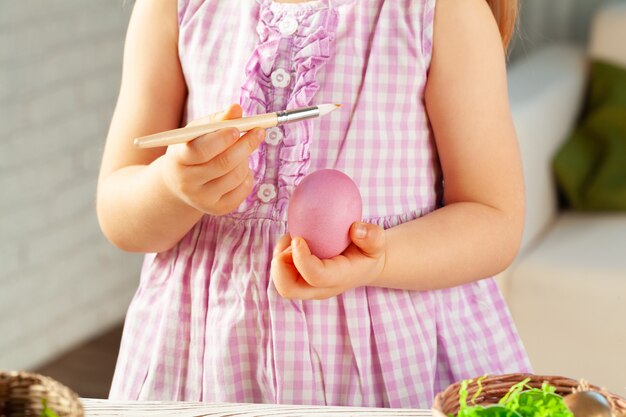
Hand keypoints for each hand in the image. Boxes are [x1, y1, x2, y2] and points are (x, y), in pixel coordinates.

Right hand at [158, 104, 264, 215]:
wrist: (180, 183)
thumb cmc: (192, 149)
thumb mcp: (198, 133)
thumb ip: (218, 120)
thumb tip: (236, 108)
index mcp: (178, 159)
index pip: (200, 150)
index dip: (221, 139)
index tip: (238, 128)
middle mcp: (187, 182)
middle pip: (222, 164)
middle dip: (245, 145)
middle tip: (259, 131)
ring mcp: (202, 199)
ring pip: (236, 176)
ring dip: (246, 159)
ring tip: (242, 151)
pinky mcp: (217, 209)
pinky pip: (243, 189)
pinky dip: (248, 175)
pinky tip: (240, 168)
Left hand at [271, 222, 386, 299]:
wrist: (364, 266)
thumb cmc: (368, 251)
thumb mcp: (378, 242)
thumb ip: (372, 235)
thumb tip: (355, 229)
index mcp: (339, 278)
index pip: (316, 276)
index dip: (302, 259)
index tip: (298, 239)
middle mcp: (320, 288)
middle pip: (289, 288)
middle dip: (280, 267)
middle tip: (290, 242)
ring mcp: (308, 287)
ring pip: (281, 281)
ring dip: (280, 258)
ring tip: (294, 238)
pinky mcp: (299, 281)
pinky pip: (281, 272)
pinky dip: (281, 255)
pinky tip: (293, 240)